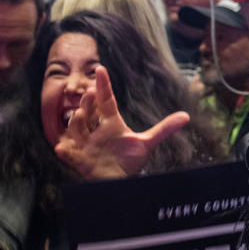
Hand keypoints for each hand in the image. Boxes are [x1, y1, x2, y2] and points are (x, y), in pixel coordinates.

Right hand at [54, 66, 189, 179]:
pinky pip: (70, 154)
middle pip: (89, 112)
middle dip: (88, 103)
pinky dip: (65, 151)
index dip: (103, 86)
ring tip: (80, 114)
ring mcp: (87, 144)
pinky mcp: (81, 159)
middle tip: (92, 92)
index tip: (101, 69)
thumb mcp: (147, 143)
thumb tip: (186, 116)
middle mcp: (96, 131)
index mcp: (111, 123)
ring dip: (76, 121)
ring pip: (77, 129)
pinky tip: (62, 148)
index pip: (106, 101)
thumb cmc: (129, 159)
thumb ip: (164, 129)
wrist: (121, 180)